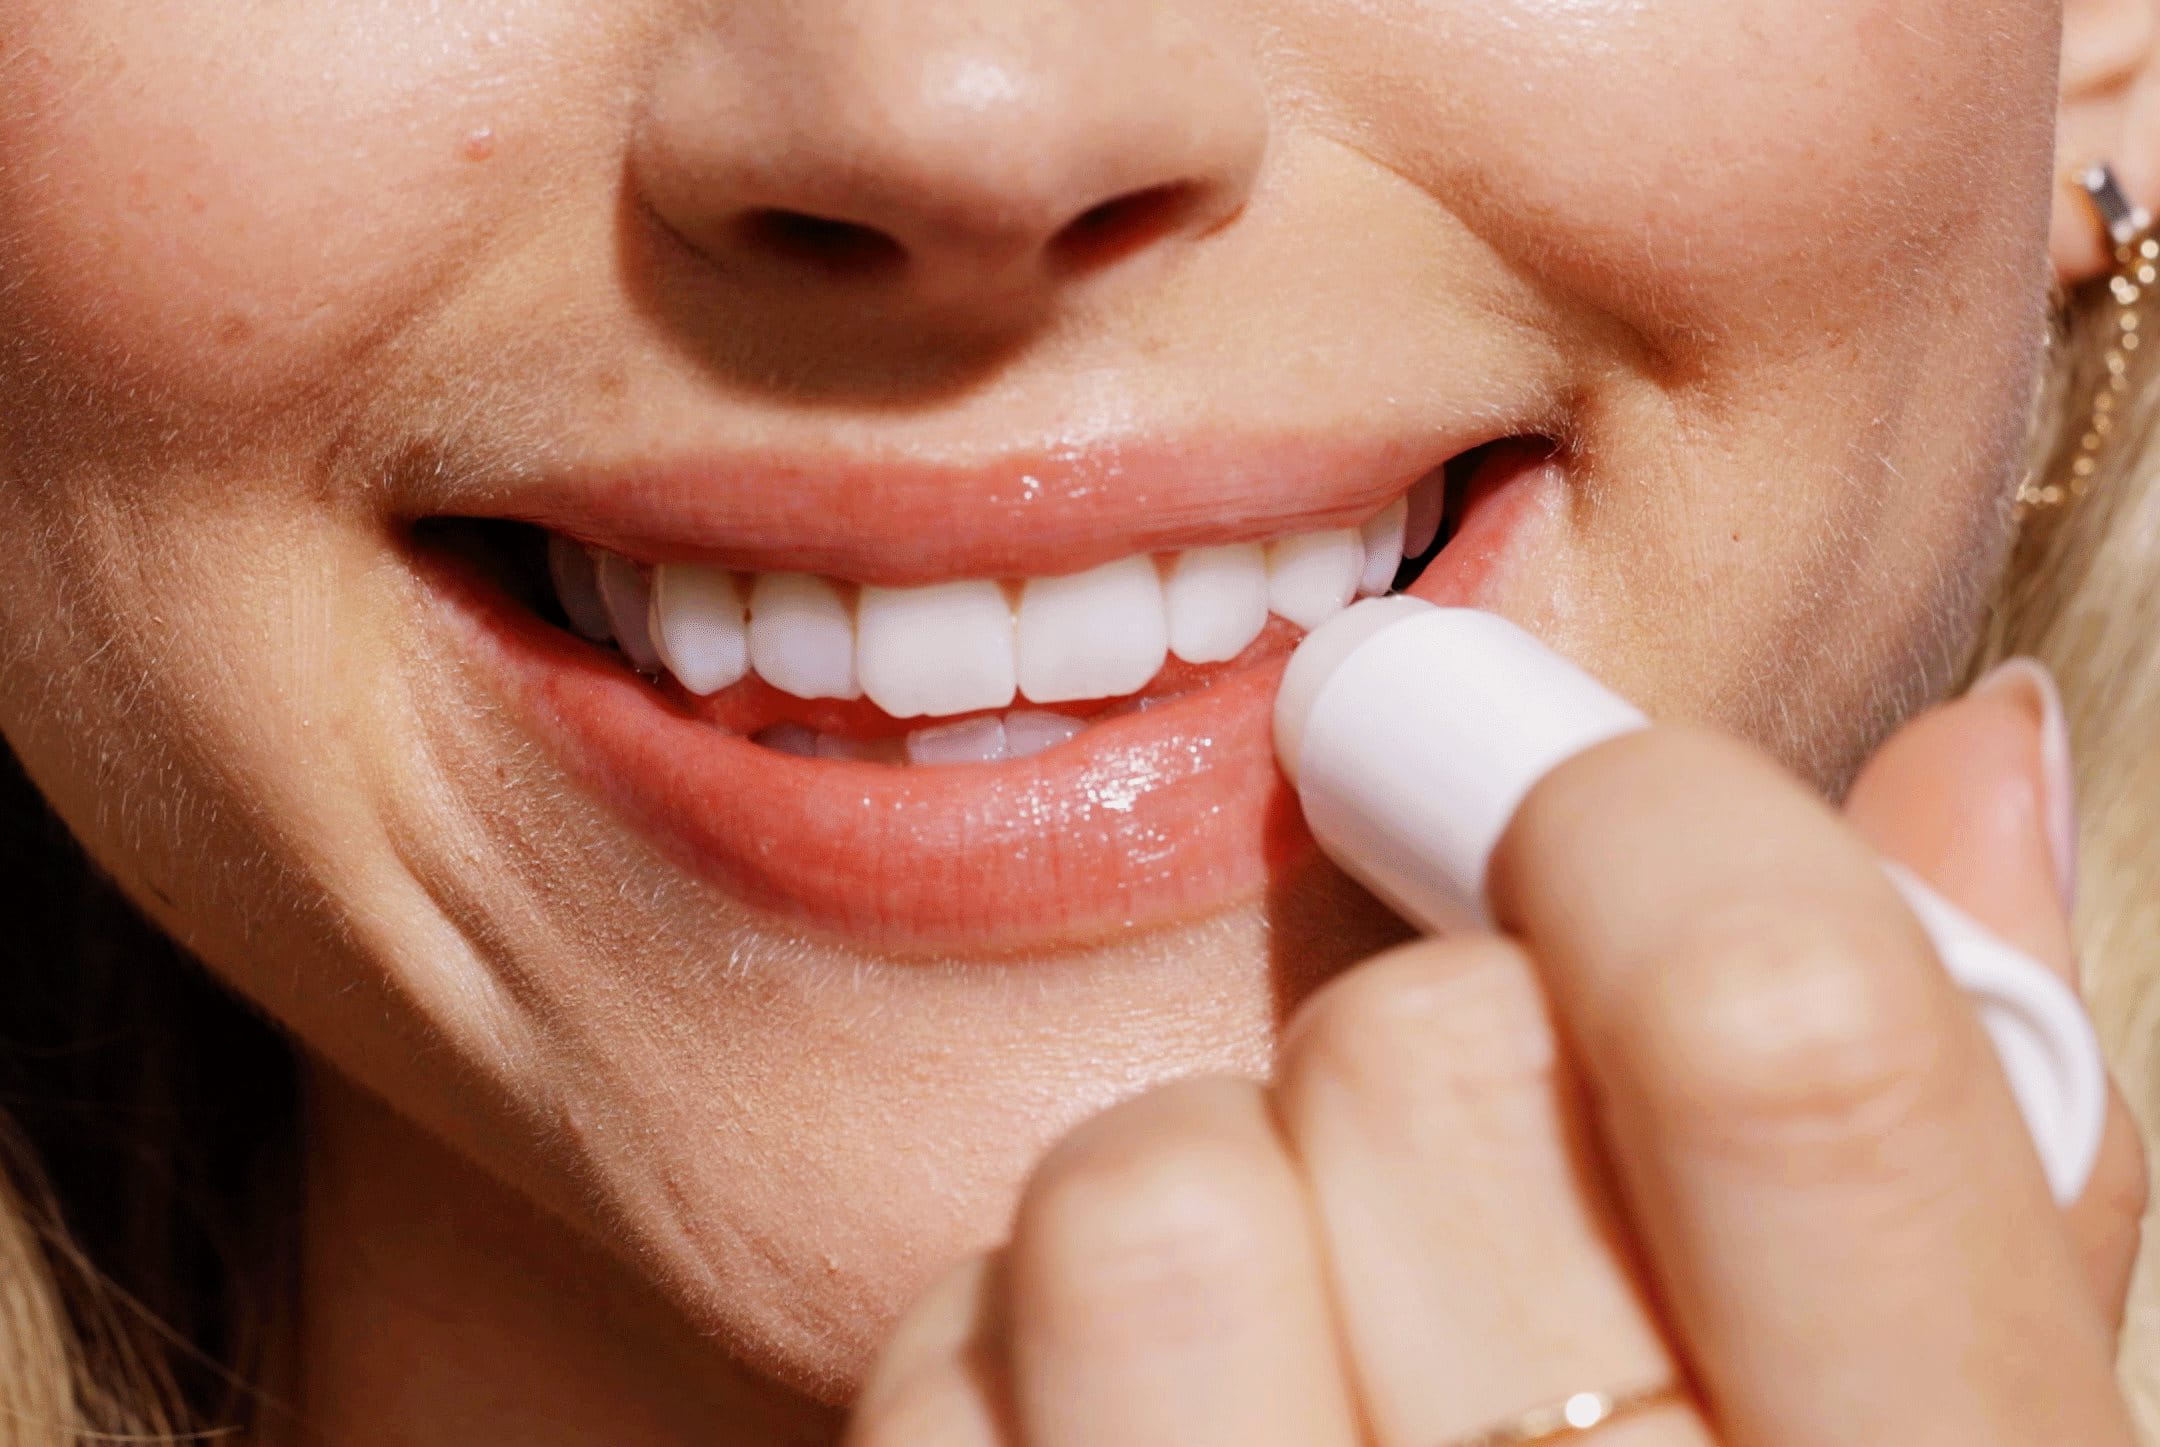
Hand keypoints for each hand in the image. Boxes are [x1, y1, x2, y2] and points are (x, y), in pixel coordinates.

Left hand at [847, 663, 2145, 1445]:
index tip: (1537, 773)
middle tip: (1445, 1222)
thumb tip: (1969, 752)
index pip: (1788, 1040)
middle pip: (1409, 1056)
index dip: (1647, 823)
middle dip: (1409, 1068)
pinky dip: (1008, 1377)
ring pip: (1142, 1193)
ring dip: (1185, 1217)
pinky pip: (944, 1372)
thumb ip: (1973, 1164)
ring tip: (1271, 1362)